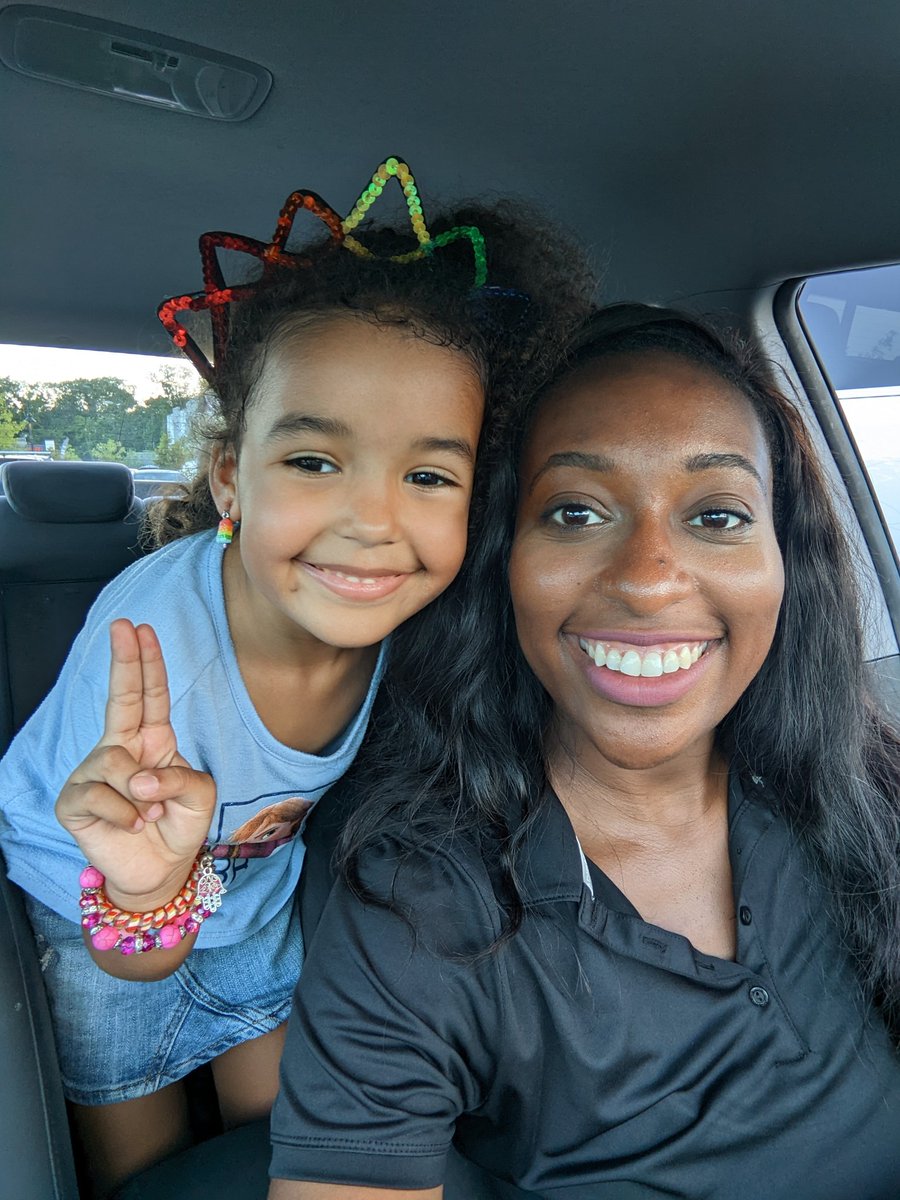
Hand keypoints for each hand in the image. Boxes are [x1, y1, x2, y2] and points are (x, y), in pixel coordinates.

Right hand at [56, 619, 216, 909]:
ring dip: (142, 795)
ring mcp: (93, 773)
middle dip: (124, 660)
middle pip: (119, 698)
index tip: (141, 629)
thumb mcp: (200, 797)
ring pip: (117, 765)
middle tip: (124, 625)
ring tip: (148, 814)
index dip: (146, 663)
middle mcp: (120, 749)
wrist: (159, 871)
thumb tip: (138, 776)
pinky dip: (125, 815)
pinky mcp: (74, 801)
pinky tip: (130, 826)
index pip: (149, 695)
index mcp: (153, 740)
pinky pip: (101, 797)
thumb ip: (181, 777)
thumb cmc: (178, 826)